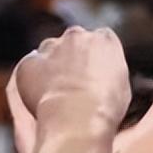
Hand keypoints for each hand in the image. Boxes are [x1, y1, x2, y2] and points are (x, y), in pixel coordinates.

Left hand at [12, 28, 130, 152]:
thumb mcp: (122, 86)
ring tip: (58, 92)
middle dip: (73, 56)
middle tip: (76, 81)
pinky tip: (41, 95)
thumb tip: (102, 76)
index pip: (100, 39)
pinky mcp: (29, 62)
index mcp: (103, 39)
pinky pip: (30, 67)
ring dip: (52, 65)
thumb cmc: (105, 107)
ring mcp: (50, 47)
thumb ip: (110, 70)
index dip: (97, 57)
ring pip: (49, 51)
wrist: (77, 116)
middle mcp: (76, 36)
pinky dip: (33, 77)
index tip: (96, 72)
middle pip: (73, 40)